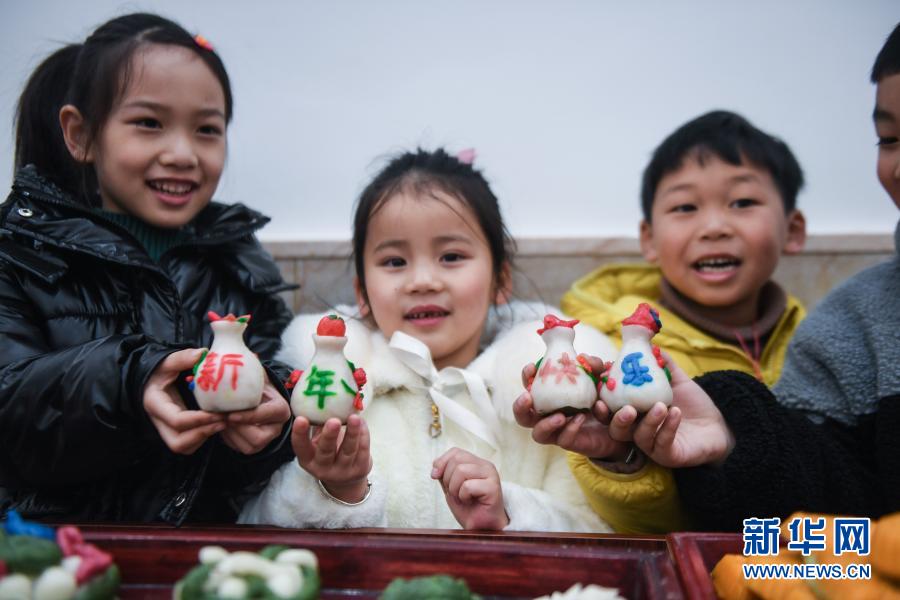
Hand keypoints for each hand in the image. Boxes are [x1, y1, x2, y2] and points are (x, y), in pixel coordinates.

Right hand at [143, 348, 225, 453]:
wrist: (150, 380)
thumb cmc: (159, 370)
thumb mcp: (167, 361)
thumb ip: (182, 358)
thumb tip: (202, 353)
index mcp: (155, 404)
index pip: (176, 420)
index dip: (199, 419)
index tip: (219, 414)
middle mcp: (159, 421)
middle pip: (177, 442)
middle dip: (202, 434)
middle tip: (223, 421)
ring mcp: (166, 428)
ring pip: (184, 446)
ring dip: (204, 437)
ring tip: (222, 423)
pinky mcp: (175, 430)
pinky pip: (189, 443)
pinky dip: (203, 437)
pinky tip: (216, 423)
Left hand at [221, 381, 291, 453]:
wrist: (253, 397)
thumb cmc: (254, 387)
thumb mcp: (255, 380)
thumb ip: (249, 376)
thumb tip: (240, 368)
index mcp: (280, 410)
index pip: (266, 415)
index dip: (248, 417)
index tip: (231, 414)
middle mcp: (276, 428)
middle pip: (259, 438)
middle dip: (238, 429)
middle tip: (223, 417)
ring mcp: (266, 440)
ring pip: (248, 447)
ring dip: (231, 435)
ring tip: (222, 420)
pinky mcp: (254, 447)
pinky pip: (239, 449)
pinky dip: (228, 439)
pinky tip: (223, 425)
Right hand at [292, 414, 371, 502]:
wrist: (346, 479)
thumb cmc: (328, 451)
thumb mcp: (318, 443)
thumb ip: (319, 424)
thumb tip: (319, 397)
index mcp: (308, 460)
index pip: (301, 448)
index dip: (299, 434)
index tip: (301, 418)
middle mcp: (323, 468)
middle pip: (326, 452)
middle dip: (330, 436)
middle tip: (333, 421)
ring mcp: (342, 471)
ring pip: (348, 450)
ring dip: (352, 433)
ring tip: (354, 417)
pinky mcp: (360, 469)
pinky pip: (362, 449)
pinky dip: (363, 434)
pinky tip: (361, 422)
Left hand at [432, 447, 507, 529]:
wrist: (481, 528)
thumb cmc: (468, 508)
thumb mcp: (451, 487)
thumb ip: (444, 474)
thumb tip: (435, 468)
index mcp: (476, 463)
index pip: (455, 451)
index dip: (442, 462)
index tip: (435, 477)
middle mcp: (485, 465)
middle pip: (457, 459)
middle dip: (448, 478)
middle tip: (455, 493)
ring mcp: (491, 475)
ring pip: (461, 470)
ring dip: (455, 488)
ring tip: (463, 498)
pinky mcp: (493, 488)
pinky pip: (468, 486)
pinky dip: (463, 496)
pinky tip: (471, 502)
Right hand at [513, 358, 629, 459]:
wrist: (620, 423)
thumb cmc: (602, 397)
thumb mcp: (600, 377)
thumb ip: (594, 366)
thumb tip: (584, 358)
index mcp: (548, 397)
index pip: (529, 387)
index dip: (526, 377)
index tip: (532, 367)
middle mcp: (547, 416)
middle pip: (523, 416)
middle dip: (520, 406)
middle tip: (528, 397)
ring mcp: (557, 431)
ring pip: (538, 434)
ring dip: (545, 424)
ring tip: (560, 415)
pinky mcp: (571, 442)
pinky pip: (564, 439)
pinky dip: (570, 428)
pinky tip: (580, 418)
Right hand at [605, 353, 735, 467]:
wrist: (719, 426)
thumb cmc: (693, 405)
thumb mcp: (677, 381)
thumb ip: (663, 365)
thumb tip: (651, 344)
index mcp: (634, 412)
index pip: (611, 409)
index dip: (603, 399)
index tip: (604, 385)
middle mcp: (638, 430)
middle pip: (616, 429)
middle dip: (616, 417)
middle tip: (628, 406)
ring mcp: (652, 446)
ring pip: (639, 437)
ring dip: (649, 420)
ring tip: (661, 405)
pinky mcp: (668, 456)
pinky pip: (662, 444)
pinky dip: (668, 428)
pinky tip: (676, 413)